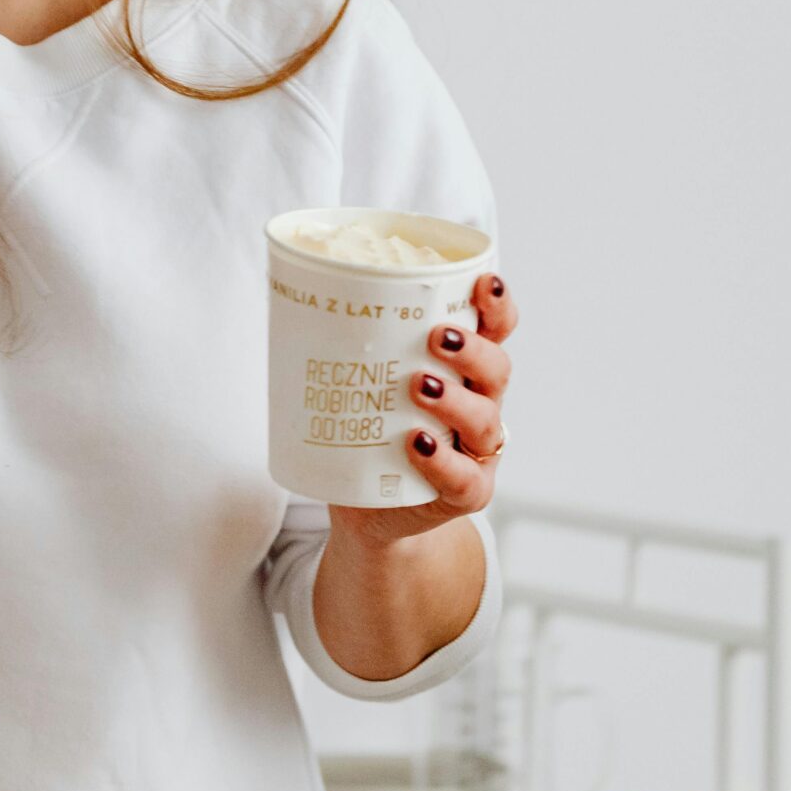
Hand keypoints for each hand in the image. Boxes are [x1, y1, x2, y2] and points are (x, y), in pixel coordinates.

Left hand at [329, 272, 517, 545]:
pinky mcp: (467, 492)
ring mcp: (477, 452)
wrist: (369, 508)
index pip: (495, 330)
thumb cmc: (369, 432)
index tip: (482, 281)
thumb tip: (293, 292)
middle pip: (497, 369)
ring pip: (486, 421)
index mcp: (463, 368)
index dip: (497, 305)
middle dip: (472, 349)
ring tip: (418, 385)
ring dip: (455, 400)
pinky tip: (417, 444)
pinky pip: (466, 479)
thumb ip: (350, 346)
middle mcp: (480, 404)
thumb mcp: (365, 382)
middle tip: (436, 336)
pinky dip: (443, 462)